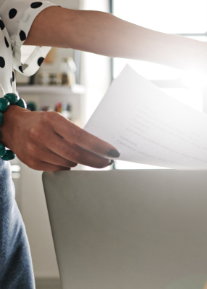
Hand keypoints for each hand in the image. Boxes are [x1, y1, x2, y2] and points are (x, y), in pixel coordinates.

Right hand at [1, 107, 116, 170]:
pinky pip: (58, 168)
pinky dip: (66, 165)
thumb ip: (75, 133)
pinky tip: (63, 158)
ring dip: (79, 161)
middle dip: (95, 160)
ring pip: (68, 163)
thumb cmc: (40, 122)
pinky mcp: (32, 162)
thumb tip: (99, 148)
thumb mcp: (57, 120)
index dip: (99, 146)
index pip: (81, 137)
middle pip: (76, 154)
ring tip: (80, 156)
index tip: (112, 152)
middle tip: (106, 162)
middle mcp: (42, 135)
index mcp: (52, 121)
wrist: (11, 126)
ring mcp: (36, 150)